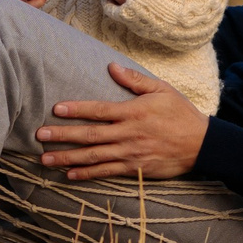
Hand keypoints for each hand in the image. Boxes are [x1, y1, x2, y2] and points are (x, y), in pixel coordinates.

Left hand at [34, 62, 206, 181]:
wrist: (202, 145)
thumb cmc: (181, 114)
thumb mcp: (162, 90)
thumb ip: (135, 80)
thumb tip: (111, 67)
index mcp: (133, 112)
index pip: (99, 110)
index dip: (77, 110)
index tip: (56, 109)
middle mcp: (128, 134)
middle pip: (90, 135)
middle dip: (63, 136)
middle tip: (40, 135)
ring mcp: (130, 154)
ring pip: (93, 157)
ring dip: (68, 158)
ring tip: (45, 159)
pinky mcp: (135, 169)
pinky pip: (107, 172)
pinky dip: (88, 175)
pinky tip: (70, 175)